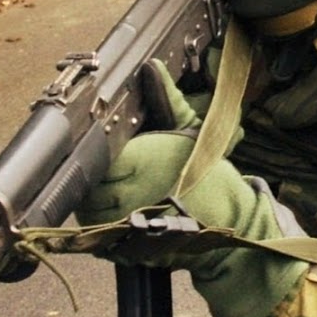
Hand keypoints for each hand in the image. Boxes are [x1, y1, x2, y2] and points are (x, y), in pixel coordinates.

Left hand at [75, 60, 307, 316]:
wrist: (229, 225)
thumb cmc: (209, 177)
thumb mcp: (189, 131)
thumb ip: (166, 99)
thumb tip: (152, 66)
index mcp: (141, 163)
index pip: (96, 153)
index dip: (95, 149)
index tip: (101, 145)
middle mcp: (128, 195)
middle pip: (87, 182)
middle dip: (92, 174)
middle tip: (103, 166)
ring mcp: (125, 226)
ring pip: (87, 209)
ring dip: (91, 198)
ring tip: (107, 187)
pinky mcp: (125, 249)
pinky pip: (95, 234)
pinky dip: (97, 223)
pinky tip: (112, 210)